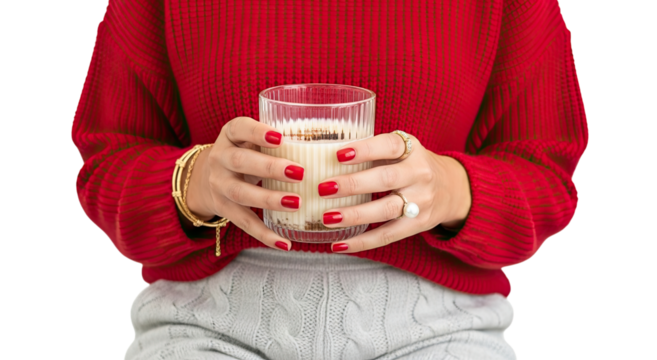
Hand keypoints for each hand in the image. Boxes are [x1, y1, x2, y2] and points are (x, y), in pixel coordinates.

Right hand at [185, 117, 303, 250]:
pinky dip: (265, 234)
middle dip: (269, 168)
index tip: (280, 138)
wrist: (208, 176)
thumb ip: (278, 138)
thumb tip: (325, 141)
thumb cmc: (246, 151)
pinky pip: (244, 223)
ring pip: (241, 193)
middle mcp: (219, 159)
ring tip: (297, 203)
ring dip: (269, 199)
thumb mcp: (252, 139)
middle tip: (300, 173)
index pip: (239, 128)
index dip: (258, 133)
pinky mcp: (224, 209)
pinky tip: (285, 243)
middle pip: (240, 161)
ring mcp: (219, 185)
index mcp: (230, 135)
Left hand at [319, 133, 471, 252]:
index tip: (339, 154)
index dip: (365, 149)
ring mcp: (421, 202)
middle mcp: (420, 175)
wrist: (452, 188)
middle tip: (325, 188)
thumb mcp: (403, 149)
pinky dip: (362, 241)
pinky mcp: (418, 224)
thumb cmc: (413, 165)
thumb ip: (375, 150)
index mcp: (413, 150)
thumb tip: (326, 156)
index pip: (390, 146)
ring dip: (354, 215)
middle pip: (386, 179)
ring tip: (328, 217)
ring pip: (386, 210)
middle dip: (353, 184)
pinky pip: (388, 235)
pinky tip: (340, 244)